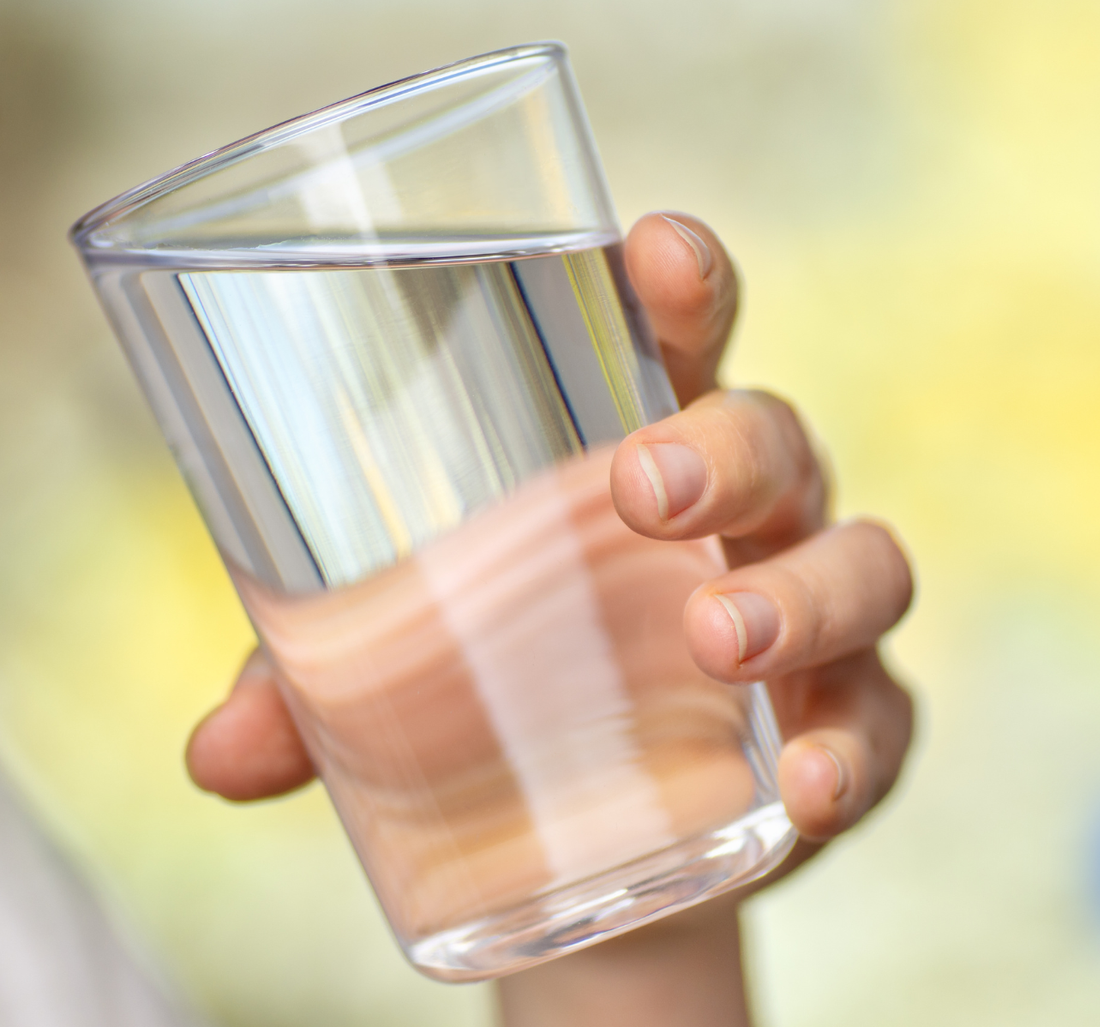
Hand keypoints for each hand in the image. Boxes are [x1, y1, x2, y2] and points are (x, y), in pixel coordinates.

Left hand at [183, 213, 914, 1024]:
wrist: (592, 847)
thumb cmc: (493, 695)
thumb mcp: (389, 680)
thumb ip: (306, 694)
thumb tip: (214, 757)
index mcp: (634, 448)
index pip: (675, 335)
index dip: (679, 280)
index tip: (651, 252)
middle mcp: (743, 516)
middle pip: (773, 433)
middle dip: (723, 444)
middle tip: (641, 487)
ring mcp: (809, 621)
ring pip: (862, 561)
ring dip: (799, 591)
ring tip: (716, 638)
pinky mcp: (846, 732)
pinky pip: (885, 725)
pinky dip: (854, 753)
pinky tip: (805, 793)